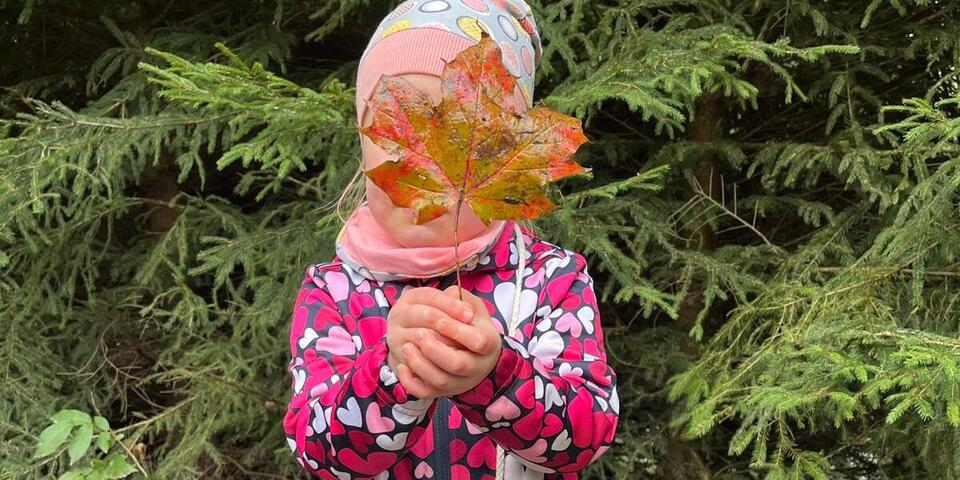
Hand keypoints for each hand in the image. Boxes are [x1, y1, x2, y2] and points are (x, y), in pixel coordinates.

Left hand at [395, 285, 501, 399]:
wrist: (476, 355)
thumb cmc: (472, 327)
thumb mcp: (474, 309)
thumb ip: (462, 299)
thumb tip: (448, 295)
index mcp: (489, 344)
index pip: (478, 341)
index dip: (457, 331)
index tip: (439, 320)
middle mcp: (477, 367)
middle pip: (458, 364)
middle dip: (435, 349)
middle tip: (419, 334)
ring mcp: (460, 382)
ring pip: (440, 381)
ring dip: (420, 365)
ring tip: (406, 347)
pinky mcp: (443, 392)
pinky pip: (425, 393)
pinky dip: (411, 382)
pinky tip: (403, 365)